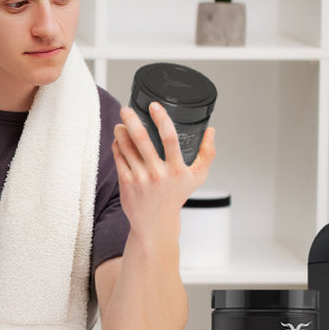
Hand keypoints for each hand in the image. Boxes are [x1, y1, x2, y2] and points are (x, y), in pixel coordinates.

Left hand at [111, 102, 215, 243]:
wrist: (155, 223)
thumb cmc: (176, 197)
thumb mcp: (198, 177)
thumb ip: (208, 153)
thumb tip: (211, 130)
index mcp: (176, 169)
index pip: (169, 138)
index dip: (161, 119)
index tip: (154, 106)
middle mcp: (157, 173)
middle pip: (142, 139)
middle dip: (132, 120)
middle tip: (127, 109)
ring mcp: (140, 178)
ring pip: (126, 147)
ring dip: (121, 132)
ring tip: (121, 124)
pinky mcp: (126, 183)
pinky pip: (119, 158)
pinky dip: (117, 146)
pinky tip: (118, 140)